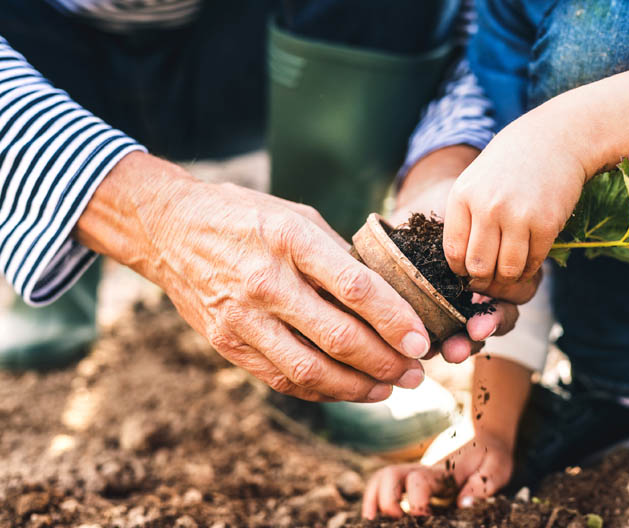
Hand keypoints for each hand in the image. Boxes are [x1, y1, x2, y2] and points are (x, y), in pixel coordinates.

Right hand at [78, 153, 432, 401]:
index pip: (355, 288)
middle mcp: (265, 280)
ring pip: (310, 370)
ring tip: (387, 388)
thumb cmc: (245, 216)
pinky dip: (319, 390)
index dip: (394, 320)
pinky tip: (346, 388)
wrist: (169, 228)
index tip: (421, 341)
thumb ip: (337, 257)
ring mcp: (241, 317)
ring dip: (357, 387)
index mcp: (291, 239)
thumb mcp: (297, 216)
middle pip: (338, 337)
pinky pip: (280, 378)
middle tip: (414, 373)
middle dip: (386, 362)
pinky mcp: (226, 342)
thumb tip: (385, 298)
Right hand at [362, 432, 513, 518]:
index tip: (424, 518)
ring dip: (373, 498)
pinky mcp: (412, 481)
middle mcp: (422, 470)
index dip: (417, 502)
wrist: (485, 436)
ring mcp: (414, 474)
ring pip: (382, 477)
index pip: (418, 481)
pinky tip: (374, 516)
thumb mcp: (497, 469)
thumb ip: (482, 485)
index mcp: (443, 471)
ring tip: (372, 521)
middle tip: (397, 520)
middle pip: (390, 475)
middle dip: (387, 500)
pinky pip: (384, 484)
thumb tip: (462, 504)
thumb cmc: (491, 456)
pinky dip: (373, 498)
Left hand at [443, 112, 585, 290]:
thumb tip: (460, 266)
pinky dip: (530, 269)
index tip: (468, 271)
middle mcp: (487, 206)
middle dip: (483, 280)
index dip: (460, 270)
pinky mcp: (546, 223)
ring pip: (507, 270)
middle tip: (489, 279)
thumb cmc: (510, 164)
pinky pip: (533, 262)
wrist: (555, 138)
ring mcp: (518, 216)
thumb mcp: (475, 181)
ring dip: (508, 279)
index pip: (454, 252)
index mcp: (463, 196)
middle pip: (478, 267)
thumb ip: (464, 217)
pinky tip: (527, 262)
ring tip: (508, 272)